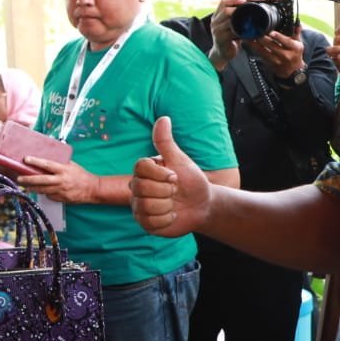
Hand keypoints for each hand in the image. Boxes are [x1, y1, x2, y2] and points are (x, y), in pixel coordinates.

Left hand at [16, 157, 97, 203]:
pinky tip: (41, 191)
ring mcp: (61, 191)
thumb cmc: (81, 175)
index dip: (35, 161)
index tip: (26, 159)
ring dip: (32, 188)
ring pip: (43, 190)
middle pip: (41, 180)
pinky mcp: (61, 198)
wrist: (92, 189)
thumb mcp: (72, 165)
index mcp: (63, 170)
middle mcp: (61, 180)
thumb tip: (47, 158)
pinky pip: (49, 196)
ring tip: (24, 186)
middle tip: (19, 178)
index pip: (47, 164)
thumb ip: (60, 163)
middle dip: (28, 180)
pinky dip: (44, 193)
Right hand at [129, 117, 212, 237]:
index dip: (161, 174)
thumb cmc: (191, 180)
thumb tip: (163, 118)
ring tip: (173, 204)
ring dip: (167, 206)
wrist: (202, 205)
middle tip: (175, 191)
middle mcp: (137, 188)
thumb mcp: (180, 160)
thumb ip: (166, 142)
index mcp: (143, 171)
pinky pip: (150, 221)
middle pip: (142, 188)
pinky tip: (171, 216)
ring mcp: (138, 206)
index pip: (140, 168)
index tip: (175, 176)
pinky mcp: (144, 222)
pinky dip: (166, 220)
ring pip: (146, 205)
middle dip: (166, 191)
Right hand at [208, 0, 245, 67]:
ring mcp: (216, 31)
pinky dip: (241, 31)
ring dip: (241, 20)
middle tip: (250, 10)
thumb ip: (235, 16)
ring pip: (229, 20)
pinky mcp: (220, 39)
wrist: (222, 53)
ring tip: (250, 21)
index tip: (244, 1)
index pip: (222, 3)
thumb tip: (250, 7)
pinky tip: (247, 32)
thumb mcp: (230, 25)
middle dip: (239, 9)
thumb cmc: (229, 38)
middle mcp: (214, 22)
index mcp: (216, 17)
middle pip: (225, 10)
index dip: (234, 0)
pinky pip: (232, 32)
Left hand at [247, 27, 304, 79]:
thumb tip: (297, 24)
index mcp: (294, 48)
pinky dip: (254, 49)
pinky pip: (260, 55)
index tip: (271, 32)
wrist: (293, 70)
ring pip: (264, 51)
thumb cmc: (295, 53)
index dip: (278, 37)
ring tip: (248, 37)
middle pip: (272, 46)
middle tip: (255, 32)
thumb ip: (296, 32)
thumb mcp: (298, 43)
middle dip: (263, 39)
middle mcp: (286, 55)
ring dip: (255, 44)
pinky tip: (248, 43)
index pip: (286, 42)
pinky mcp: (269, 64)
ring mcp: (277, 60)